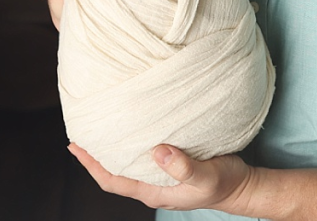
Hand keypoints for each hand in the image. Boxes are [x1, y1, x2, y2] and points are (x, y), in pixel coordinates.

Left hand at [67, 143, 253, 212]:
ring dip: (113, 146)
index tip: (75, 146)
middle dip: (95, 154)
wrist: (242, 186)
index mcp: (152, 191)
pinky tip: (132, 125)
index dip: (91, 164)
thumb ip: (183, 167)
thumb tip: (157, 151)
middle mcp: (151, 184)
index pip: (112, 180)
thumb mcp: (206, 177)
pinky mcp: (170, 164)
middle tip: (81, 130)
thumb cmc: (224, 184)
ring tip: (101, 125)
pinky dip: (132, 141)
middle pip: (114, 170)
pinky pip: (143, 153)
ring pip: (128, 162)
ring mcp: (160, 175)